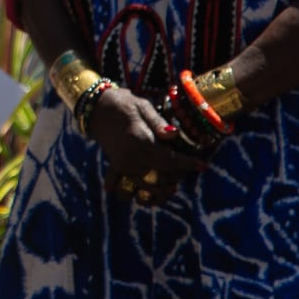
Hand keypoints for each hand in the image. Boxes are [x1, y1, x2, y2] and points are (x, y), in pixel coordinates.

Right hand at [81, 85, 207, 204]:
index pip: (169, 160)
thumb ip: (158, 122)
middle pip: (162, 176)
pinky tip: (157, 193)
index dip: (188, 163)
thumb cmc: (123, 104)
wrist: (96, 109)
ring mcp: (122, 165)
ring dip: (165, 187)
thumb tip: (174, 135)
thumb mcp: (142, 106)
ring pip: (150, 186)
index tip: (203, 165)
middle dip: (178, 174)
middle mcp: (130, 157)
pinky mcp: (118, 169)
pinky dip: (146, 195)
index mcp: (139, 140)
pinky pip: (134, 189)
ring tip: (176, 182)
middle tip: (189, 167)